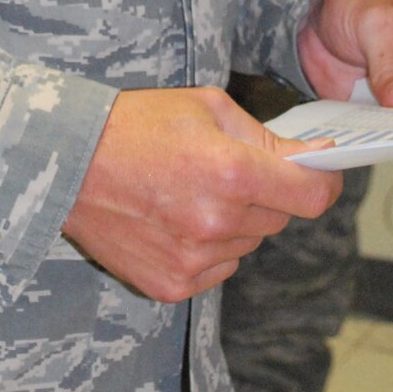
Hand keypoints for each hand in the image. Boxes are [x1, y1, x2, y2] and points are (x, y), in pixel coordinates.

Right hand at [62, 86, 341, 303]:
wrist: (69, 163)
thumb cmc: (136, 125)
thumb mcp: (206, 107)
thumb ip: (264, 136)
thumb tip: (313, 157)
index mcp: (232, 173)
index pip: (312, 197)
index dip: (323, 183)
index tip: (319, 174)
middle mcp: (218, 222)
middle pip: (279, 219)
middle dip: (266, 194)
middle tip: (227, 170)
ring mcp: (193, 259)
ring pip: (247, 243)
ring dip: (235, 221)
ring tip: (189, 192)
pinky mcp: (171, 284)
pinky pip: (217, 267)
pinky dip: (207, 247)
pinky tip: (173, 219)